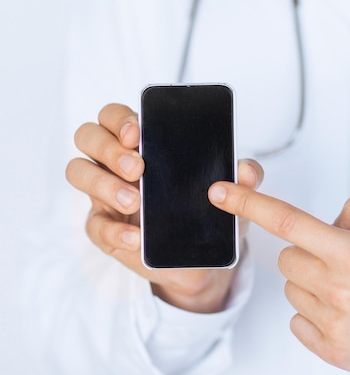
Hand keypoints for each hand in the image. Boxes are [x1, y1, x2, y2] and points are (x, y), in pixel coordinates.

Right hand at [66, 103, 262, 312]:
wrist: (203, 258)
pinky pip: (94, 225)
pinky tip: (135, 238)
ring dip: (103, 183)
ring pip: (78, 171)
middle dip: (109, 148)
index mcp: (144, 143)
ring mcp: (105, 194)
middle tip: (138, 168)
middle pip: (88, 136)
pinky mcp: (105, 228)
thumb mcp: (231, 192)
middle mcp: (117, 162)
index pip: (117, 116)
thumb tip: (246, 169)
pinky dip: (114, 230)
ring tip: (135, 201)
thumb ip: (243, 176)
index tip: (138, 133)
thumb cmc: (209, 211)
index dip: (121, 119)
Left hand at [208, 183, 349, 374]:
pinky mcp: (336, 352)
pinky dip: (317, 309)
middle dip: (311, 250)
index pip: (288, 222)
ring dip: (316, 280)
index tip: (220, 194)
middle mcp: (341, 291)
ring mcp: (336, 326)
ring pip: (293, 288)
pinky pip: (299, 320)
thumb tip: (332, 220)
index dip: (249, 204)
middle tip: (347, 257)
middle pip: (289, 257)